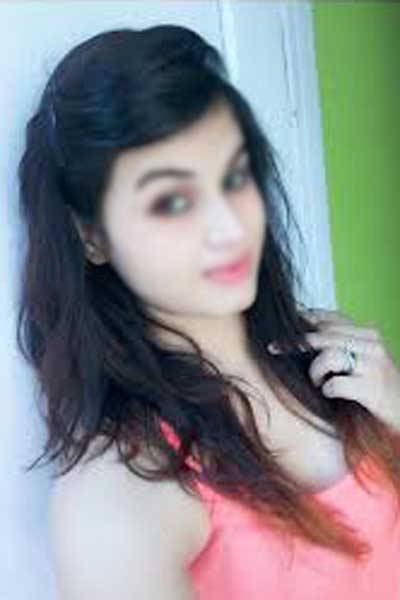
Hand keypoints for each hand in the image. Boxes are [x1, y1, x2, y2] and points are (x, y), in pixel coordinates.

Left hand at [267, 308, 399, 431]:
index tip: (280, 328)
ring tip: (319, 382)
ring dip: (315, 372)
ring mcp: (373, 365)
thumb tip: (298, 332)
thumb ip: (337, 343)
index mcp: (367, 333)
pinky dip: (327, 390)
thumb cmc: (375, 385)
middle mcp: (372, 344)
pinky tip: (331, 395)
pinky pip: (335, 384)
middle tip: (275, 349)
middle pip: (323, 334)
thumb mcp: (361, 358)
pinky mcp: (372, 388)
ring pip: (327, 357)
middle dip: (294, 343)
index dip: (302, 320)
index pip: (329, 317)